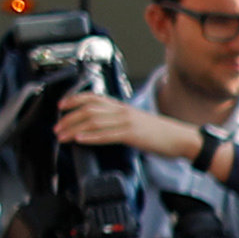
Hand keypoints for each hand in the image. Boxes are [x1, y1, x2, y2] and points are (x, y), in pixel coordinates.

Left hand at [54, 92, 183, 158]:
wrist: (182, 138)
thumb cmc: (162, 133)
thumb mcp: (138, 122)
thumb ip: (120, 122)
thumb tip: (104, 128)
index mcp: (123, 107)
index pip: (93, 97)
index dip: (74, 99)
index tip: (60, 106)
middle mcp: (123, 111)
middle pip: (88, 110)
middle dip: (68, 118)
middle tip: (56, 127)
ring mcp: (127, 122)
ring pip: (93, 122)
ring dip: (73, 128)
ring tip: (61, 136)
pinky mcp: (132, 135)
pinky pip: (106, 135)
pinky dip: (90, 137)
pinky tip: (79, 140)